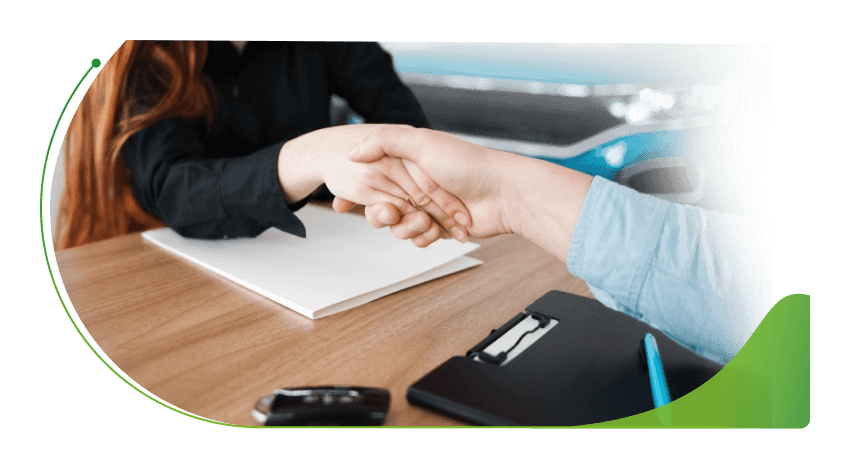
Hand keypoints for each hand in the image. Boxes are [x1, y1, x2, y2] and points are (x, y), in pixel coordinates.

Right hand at [277, 124, 471, 241]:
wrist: (503, 194)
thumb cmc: (468, 164)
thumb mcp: (422, 142)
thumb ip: (385, 141)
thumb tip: (353, 151)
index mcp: (410, 162)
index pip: (372, 177)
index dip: (355, 191)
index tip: (341, 202)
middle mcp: (418, 184)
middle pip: (382, 206)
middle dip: (383, 215)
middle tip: (393, 214)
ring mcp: (429, 207)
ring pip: (399, 226)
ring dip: (407, 229)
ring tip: (426, 223)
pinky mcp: (441, 226)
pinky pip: (419, 238)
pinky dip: (424, 238)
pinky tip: (436, 232)